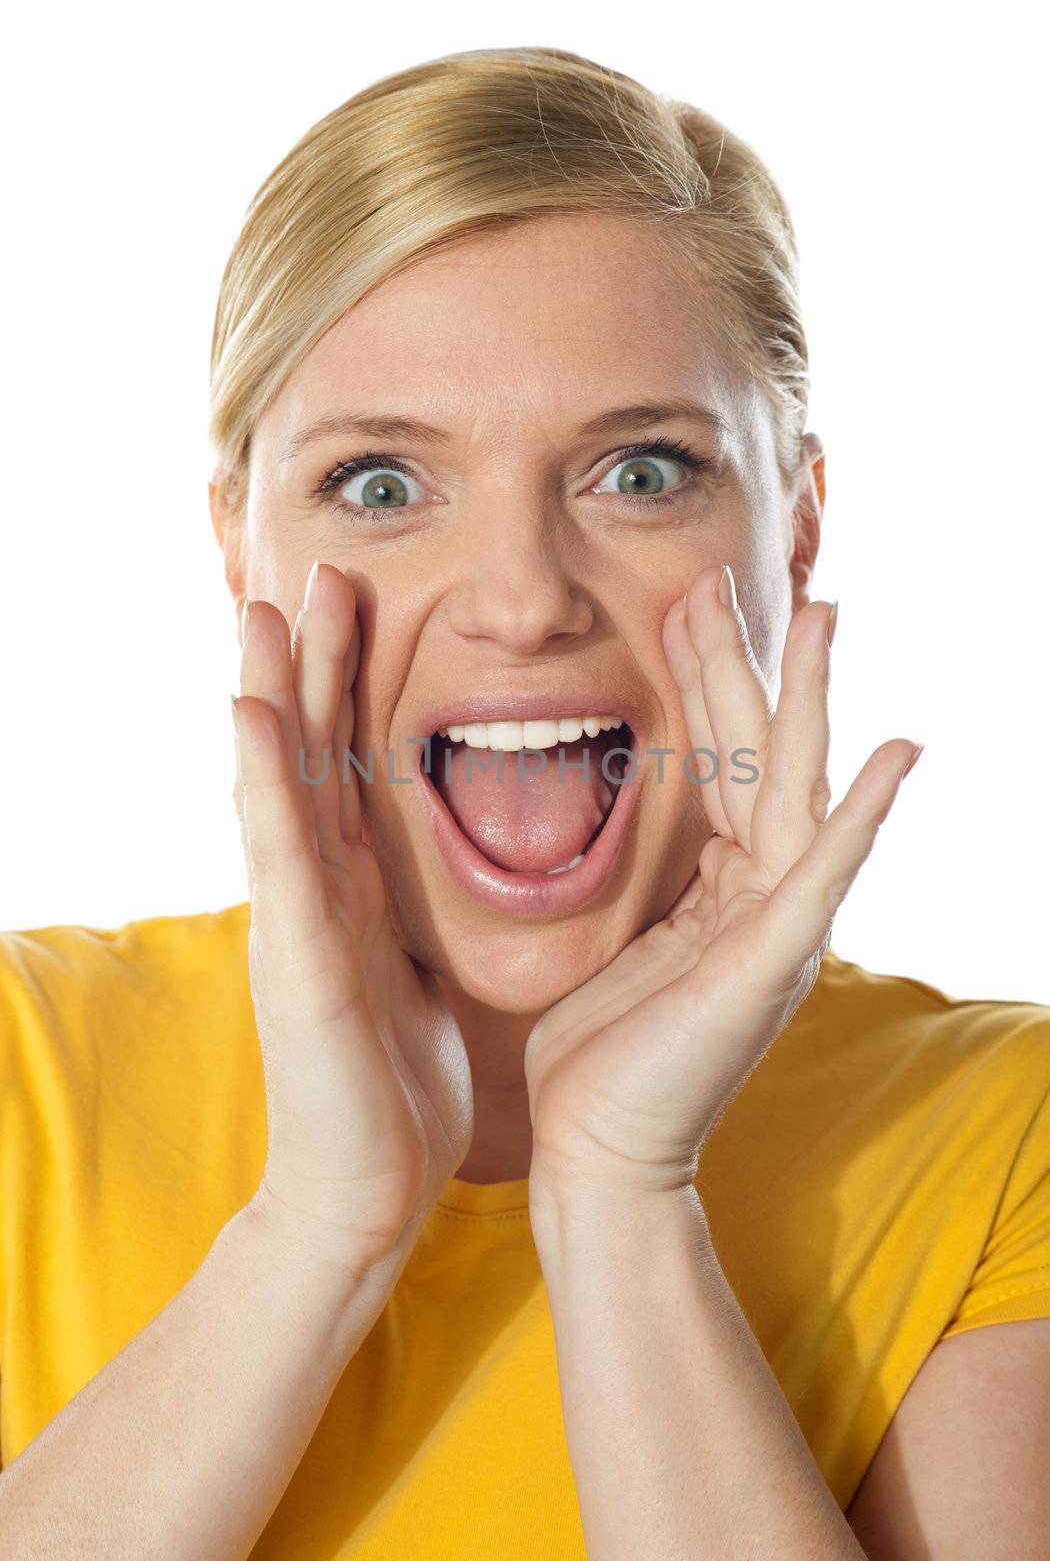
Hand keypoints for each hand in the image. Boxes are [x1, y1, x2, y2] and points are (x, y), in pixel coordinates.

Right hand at [232, 562, 472, 1273]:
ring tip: (263, 614)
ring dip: (270, 697)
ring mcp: (298, 920)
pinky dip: (267, 785)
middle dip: (309, 664)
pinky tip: (255, 719)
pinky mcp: (299, 961)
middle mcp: (318, 889)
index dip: (349, 684)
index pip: (346, 764)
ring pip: (280, 788)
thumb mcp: (413, 972)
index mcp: (354, 888)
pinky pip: (282, 858)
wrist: (366, 1190)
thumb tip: (425, 869)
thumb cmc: (395, 1087)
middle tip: (317, 573)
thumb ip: (405, 910)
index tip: (362, 606)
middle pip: (309, 755)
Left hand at [524, 563, 921, 1203]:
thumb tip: (628, 829)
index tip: (682, 607)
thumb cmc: (599, 1058)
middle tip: (725, 576)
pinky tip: (898, 750)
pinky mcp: (772, 963)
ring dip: (810, 700)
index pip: (719, 763)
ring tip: (823, 615)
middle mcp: (760, 897)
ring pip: (798, 789)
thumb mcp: (620, 941)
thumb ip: (648, 882)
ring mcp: (775, 928)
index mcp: (722, 889)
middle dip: (744, 664)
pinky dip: (865, 812)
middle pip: (757, 755)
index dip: (704, 682)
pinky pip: (823, 873)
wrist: (595, 1151)